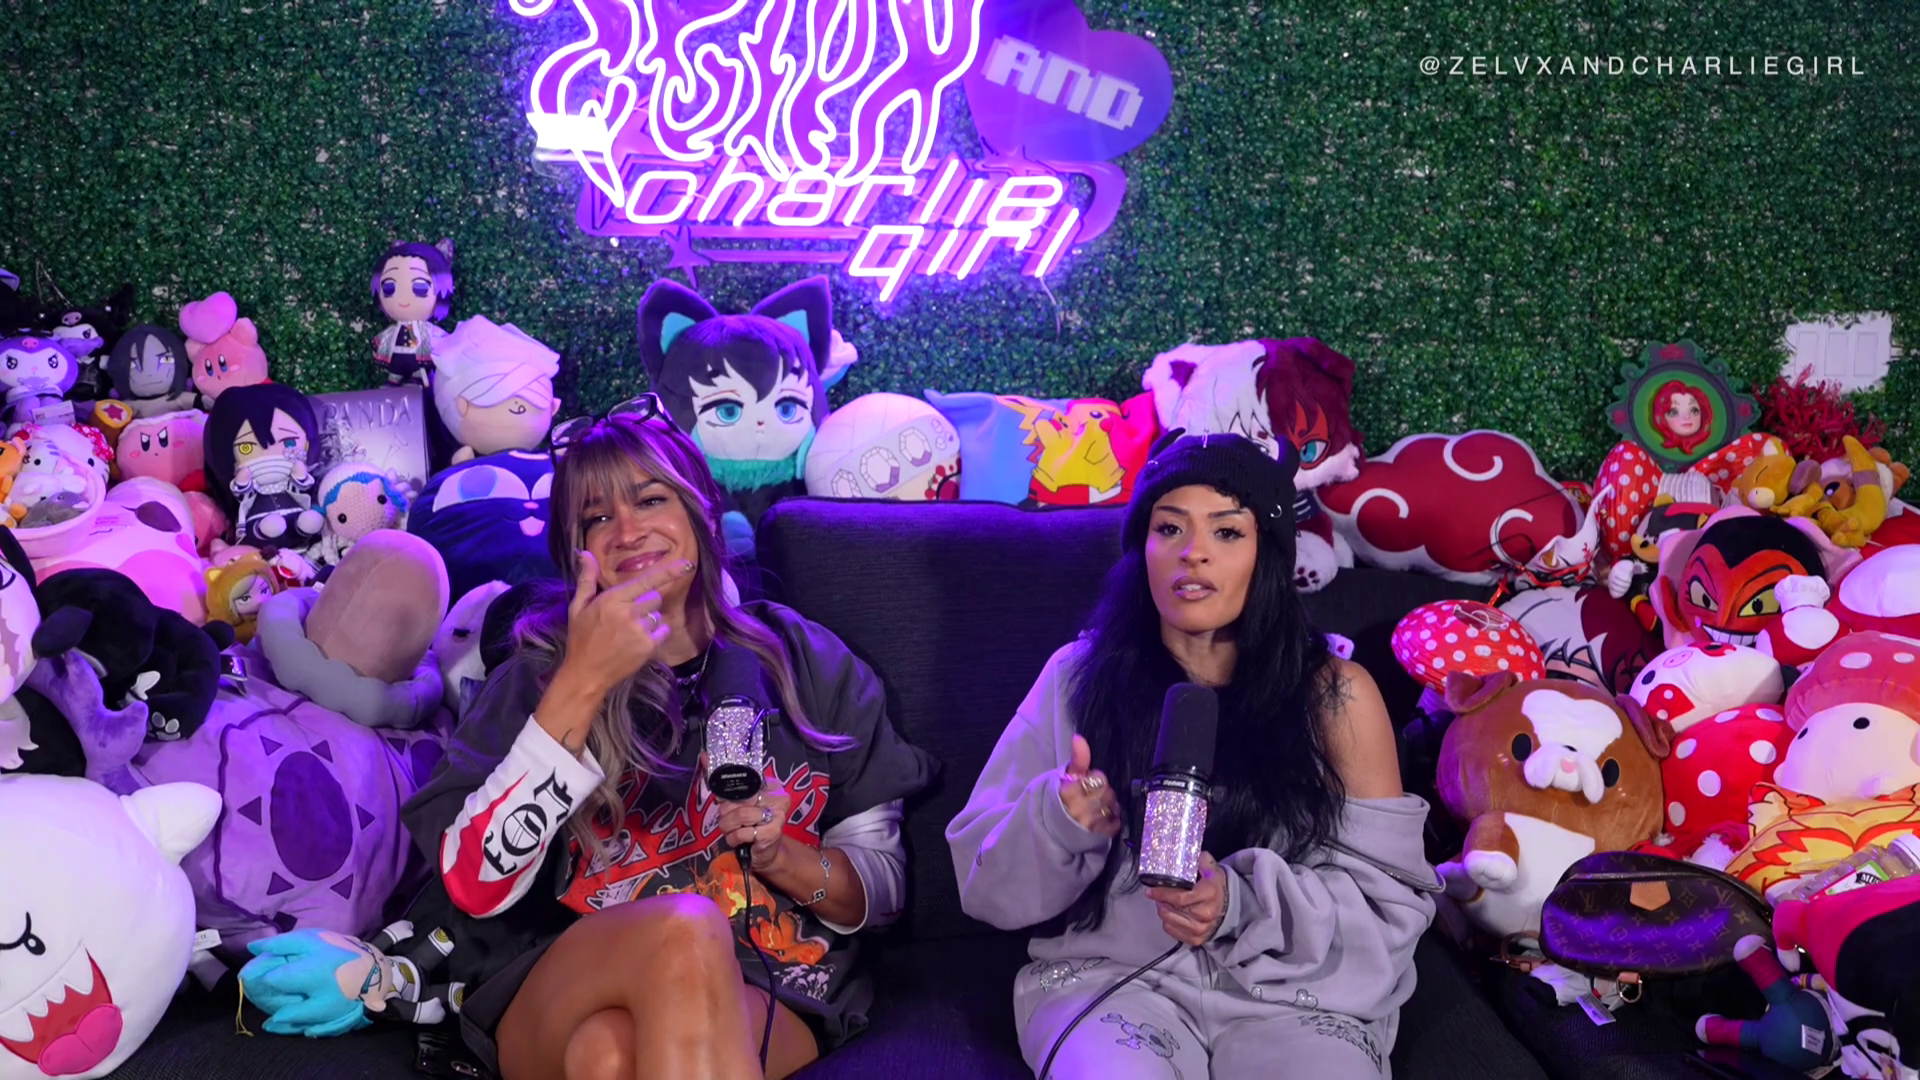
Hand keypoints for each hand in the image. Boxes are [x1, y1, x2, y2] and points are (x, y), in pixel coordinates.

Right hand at [556, 551, 691, 693]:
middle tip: (629, 616)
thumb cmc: (581, 639)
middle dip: (646, 603)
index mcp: (613, 599)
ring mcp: (640, 630)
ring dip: (650, 620)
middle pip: (655, 597)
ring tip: (630, 632)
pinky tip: (638, 641)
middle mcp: (629, 612)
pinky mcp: (648, 647)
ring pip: (658, 615)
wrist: (585, 673)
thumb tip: (585, 554)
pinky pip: (663, 631)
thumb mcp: (578, 608)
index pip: (646, 580)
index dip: (669, 572)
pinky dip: (656, 635)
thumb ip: (587, 580)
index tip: (687, 564)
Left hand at [710, 760, 790, 871]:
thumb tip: (703, 756)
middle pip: (740, 799)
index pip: (746, 778)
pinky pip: (742, 833)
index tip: (716, 790)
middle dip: (726, 812)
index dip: (727, 787)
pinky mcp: (773, 832)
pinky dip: (733, 839)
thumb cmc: (751, 825)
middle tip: (727, 820)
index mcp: (772, 785)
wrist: (765, 853)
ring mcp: (778, 815)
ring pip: (740, 815)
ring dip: (728, 826)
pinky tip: (738, 840)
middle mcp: (778, 797)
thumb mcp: (739, 804)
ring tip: (730, 831)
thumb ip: (724, 784)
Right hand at [1058, 734, 1120, 836]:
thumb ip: (1077, 759)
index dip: (1095, 778)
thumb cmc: (1061, 799)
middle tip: (1093, 795)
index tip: (1087, 782)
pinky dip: (1113, 820)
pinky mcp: (1098, 836)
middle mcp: (1078, 808)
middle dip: (1104, 791)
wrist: (1052, 831)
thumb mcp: (1066, 778)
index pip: (1098, 777)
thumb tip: (1078, 738)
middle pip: (1108, 791)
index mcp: (1068, 791)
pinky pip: (1116, 823)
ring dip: (1110, 805)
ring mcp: (1089, 824)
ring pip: (1113, 806)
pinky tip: (1102, 818)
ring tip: (1098, 807)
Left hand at [1146, 853, 1226, 946]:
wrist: (1230, 906)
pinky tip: (1172, 914)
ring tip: (1164, 904)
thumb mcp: (1211, 868)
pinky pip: (1173, 933)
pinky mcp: (1197, 939)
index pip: (1179, 898)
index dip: (1162, 894)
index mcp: (1208, 894)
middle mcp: (1205, 914)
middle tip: (1158, 896)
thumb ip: (1199, 860)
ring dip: (1163, 912)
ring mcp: (1201, 929)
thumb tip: (1186, 853)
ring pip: (1169, 923)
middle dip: (1160, 902)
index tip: (1149, 891)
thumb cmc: (1216, 885)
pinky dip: (1168, 923)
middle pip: (1171, 912)